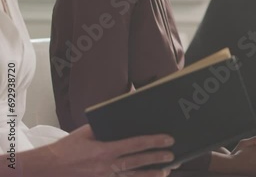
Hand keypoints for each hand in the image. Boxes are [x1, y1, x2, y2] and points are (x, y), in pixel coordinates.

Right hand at [48, 125, 177, 176]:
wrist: (48, 168)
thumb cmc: (67, 148)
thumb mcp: (87, 132)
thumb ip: (106, 127)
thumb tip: (123, 119)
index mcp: (104, 150)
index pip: (136, 144)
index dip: (154, 142)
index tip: (168, 140)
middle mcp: (107, 167)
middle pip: (138, 162)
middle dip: (158, 159)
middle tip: (173, 156)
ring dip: (151, 174)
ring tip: (166, 171)